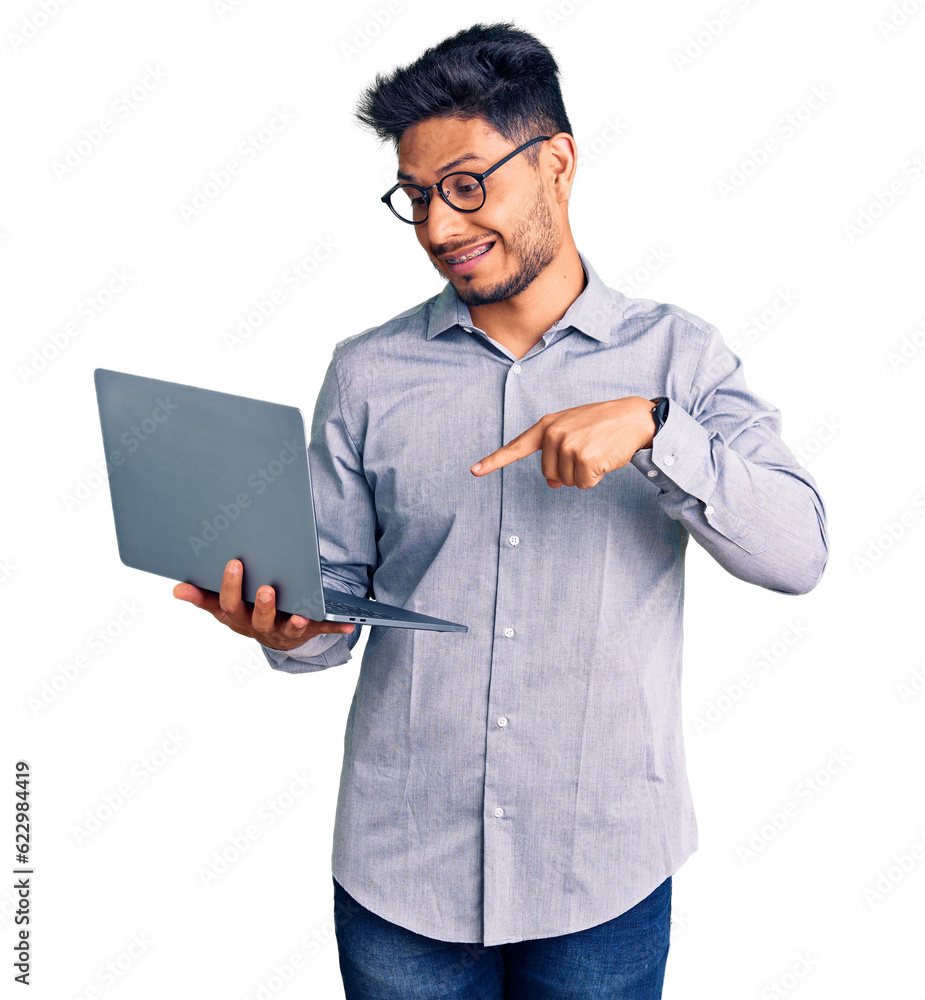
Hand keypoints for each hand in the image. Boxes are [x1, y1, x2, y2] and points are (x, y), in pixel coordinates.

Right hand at [173, 558, 353, 650]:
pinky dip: (334, 628)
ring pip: (288, 629)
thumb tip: (177, 589)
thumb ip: (202, 597)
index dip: (230, 586)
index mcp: (236, 617)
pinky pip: (321, 631)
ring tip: (302, 615)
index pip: (227, 604)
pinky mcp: (306, 634)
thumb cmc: (246, 611)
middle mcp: (258, 627)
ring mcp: (282, 632)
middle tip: (268, 588)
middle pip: (258, 618)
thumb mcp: (223, 606)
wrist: (273, 635)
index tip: (235, 563)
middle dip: (263, 604)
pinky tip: (349, 626)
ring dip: (295, 623)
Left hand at [470, 396, 656, 488]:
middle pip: (549, 475)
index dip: (494, 461)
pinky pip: (584, 484)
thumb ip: (555, 453)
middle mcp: (554, 434)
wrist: (633, 417)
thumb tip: (552, 483)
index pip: (516, 447)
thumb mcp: (573, 432)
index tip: (474, 471)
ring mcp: (568, 446)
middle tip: (587, 451)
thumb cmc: (602, 425)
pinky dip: (596, 478)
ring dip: (584, 474)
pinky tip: (604, 458)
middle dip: (568, 471)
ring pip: (567, 482)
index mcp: (547, 426)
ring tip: (597, 451)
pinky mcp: (585, 459)